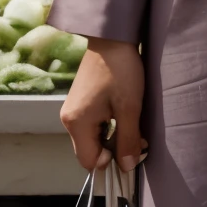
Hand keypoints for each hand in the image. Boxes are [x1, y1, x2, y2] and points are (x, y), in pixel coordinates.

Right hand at [60, 39, 146, 172]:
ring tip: (133, 126)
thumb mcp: (129, 108)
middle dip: (113, 151)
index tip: (131, 150)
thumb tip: (126, 167)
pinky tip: (122, 117)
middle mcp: (69, 120)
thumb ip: (127, 140)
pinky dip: (108, 128)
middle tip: (138, 139)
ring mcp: (72, 111)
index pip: (88, 161)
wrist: (112, 39)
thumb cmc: (121, 71)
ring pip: (92, 139)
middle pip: (89, 151)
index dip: (110, 163)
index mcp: (77, 124)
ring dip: (112, 139)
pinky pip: (92, 127)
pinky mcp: (79, 103)